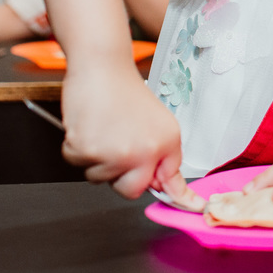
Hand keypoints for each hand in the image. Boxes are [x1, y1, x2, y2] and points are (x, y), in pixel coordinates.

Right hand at [59, 64, 192, 201]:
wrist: (101, 66)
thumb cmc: (125, 91)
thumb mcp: (158, 123)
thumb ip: (165, 158)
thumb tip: (172, 191)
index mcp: (165, 143)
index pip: (170, 181)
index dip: (179, 198)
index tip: (195, 207)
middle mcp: (143, 151)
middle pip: (130, 191)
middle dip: (121, 176)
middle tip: (118, 145)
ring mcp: (114, 152)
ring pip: (100, 178)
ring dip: (97, 159)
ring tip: (103, 129)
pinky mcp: (85, 149)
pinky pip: (77, 164)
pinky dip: (77, 148)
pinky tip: (88, 126)